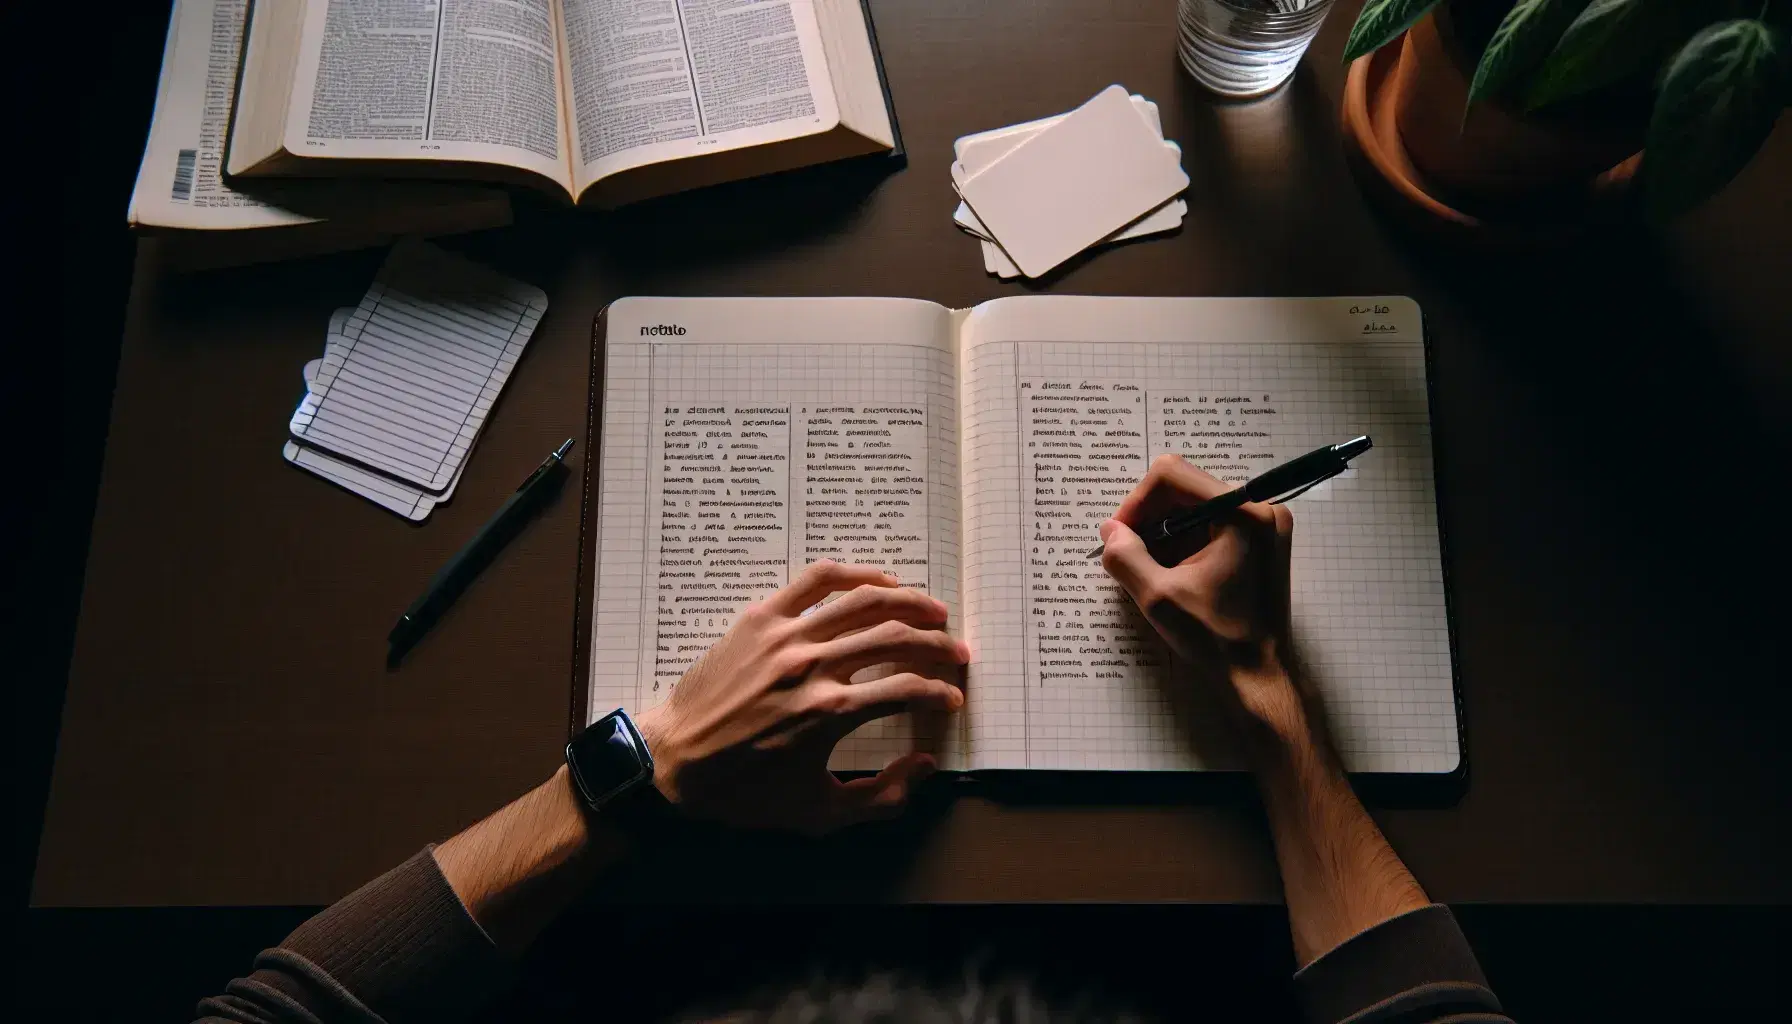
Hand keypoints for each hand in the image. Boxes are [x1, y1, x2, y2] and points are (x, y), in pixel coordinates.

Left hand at [633, 561, 967, 835]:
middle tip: (956, 652)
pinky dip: (856, 574)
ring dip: (909, 602)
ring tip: (933, 611)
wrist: (675, 762)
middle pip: (895, 638)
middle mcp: (814, 666)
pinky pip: (817, 581)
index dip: (940, 692)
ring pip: (863, 601)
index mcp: (832, 713)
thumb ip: (881, 798)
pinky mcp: (760, 619)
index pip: (908, 689)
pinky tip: (881, 582)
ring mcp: (786, 637)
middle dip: (937, 645)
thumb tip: (925, 765)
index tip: (952, 697)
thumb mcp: (818, 815)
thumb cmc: (745, 793)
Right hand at [1099, 455, 1294, 720]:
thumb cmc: (1216, 640)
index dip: (1137, 503)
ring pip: (1196, 505)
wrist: (1260, 676)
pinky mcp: (1263, 541)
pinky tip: (1175, 573)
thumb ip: (1127, 557)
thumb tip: (1109, 531)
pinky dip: (1187, 541)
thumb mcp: (1159, 598)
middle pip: (1185, 487)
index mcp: (1242, 514)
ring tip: (1155, 570)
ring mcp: (1266, 525)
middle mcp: (1261, 509)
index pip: (1173, 476)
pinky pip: (1213, 523)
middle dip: (1151, 518)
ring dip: (1166, 532)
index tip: (1120, 537)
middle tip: (1132, 554)